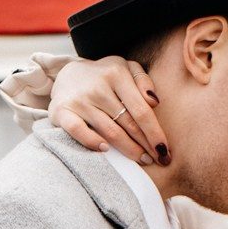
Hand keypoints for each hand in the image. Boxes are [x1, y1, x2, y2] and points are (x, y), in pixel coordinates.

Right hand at [50, 57, 169, 165]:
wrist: (67, 75)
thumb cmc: (105, 77)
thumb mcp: (126, 69)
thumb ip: (143, 81)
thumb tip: (154, 102)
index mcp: (116, 73)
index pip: (141, 110)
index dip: (155, 133)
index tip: (166, 151)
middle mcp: (98, 86)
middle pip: (128, 123)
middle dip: (146, 144)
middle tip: (158, 159)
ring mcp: (79, 100)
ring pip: (110, 132)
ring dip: (128, 149)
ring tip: (141, 159)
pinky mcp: (62, 112)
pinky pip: (79, 132)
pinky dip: (93, 142)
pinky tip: (105, 150)